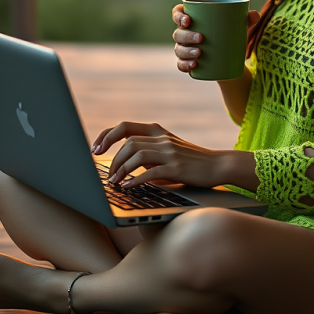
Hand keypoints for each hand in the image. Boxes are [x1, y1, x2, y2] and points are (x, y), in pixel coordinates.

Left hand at [91, 120, 226, 187]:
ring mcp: (170, 152)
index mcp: (158, 132)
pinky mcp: (177, 167)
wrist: (218, 165)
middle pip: (128, 141)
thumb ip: (149, 154)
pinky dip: (136, 179)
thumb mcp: (168, 151)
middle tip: (106, 174)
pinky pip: (151, 171)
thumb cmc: (191, 162)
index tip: (95, 149)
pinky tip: (129, 186)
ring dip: (121, 169)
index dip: (106, 135)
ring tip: (115, 182)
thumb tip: (123, 166)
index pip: (125, 126)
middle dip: (112, 158)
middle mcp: (162, 139)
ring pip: (137, 154)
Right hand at [171, 4, 260, 74]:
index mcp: (192, 19)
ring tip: (199, 53)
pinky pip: (181, 64)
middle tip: (201, 38)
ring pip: (179, 49)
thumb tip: (254, 15)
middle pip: (179, 33)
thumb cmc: (231, 35)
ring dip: (186, 51)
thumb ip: (248, 19)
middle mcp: (185, 33)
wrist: (232, 59)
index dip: (178, 16)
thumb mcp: (240, 27)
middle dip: (187, 35)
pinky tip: (193, 65)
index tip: (189, 20)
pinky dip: (185, 65)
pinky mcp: (189, 62)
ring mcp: (185, 49)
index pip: (178, 13)